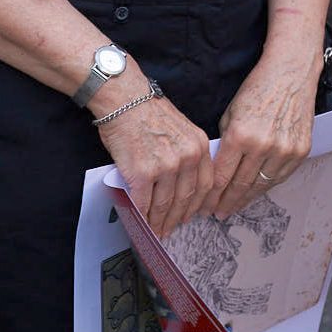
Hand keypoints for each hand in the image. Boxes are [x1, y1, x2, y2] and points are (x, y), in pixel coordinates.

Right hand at [96, 78, 214, 236]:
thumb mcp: (182, 129)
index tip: (193, 216)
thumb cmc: (149, 112)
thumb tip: (182, 183)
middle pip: (186, 198)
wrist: (125, 99)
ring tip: (156, 232)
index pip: (205, 185)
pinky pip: (144, 203)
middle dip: (178, 218)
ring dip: (160, 222)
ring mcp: (166, 166)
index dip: (198, 204)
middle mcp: (187, 157)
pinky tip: (141, 224)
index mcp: (199, 146)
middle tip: (171, 230)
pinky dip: (142, 217)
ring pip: (165, 204)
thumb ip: (187, 154)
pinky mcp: (143, 173)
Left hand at [204, 46, 321, 219]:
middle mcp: (264, 145)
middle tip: (216, 213)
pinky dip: (266, 186)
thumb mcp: (230, 114)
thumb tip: (217, 173)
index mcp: (240, 135)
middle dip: (225, 202)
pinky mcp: (301, 150)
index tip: (204, 205)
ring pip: (261, 186)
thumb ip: (224, 145)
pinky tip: (255, 192)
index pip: (220, 176)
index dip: (210, 196)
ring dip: (245, 199)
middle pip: (240, 186)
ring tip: (233, 207)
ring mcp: (285, 149)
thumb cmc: (258, 89)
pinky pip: (280, 177)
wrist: (291, 74)